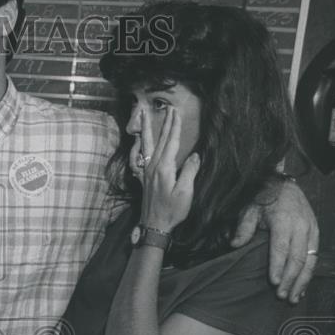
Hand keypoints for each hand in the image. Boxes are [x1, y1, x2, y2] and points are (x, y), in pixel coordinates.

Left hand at [139, 106, 200, 231]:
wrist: (154, 225)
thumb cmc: (171, 211)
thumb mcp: (185, 193)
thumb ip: (190, 172)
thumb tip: (195, 155)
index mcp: (164, 168)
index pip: (171, 142)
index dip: (174, 127)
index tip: (177, 113)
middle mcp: (153, 166)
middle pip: (159, 140)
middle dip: (164, 123)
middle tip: (168, 109)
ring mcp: (147, 171)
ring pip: (147, 145)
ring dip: (149, 129)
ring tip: (144, 116)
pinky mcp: (144, 177)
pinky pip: (141, 156)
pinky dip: (140, 145)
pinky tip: (139, 141)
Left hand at [230, 177, 318, 302]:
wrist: (283, 182)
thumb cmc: (263, 196)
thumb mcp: (249, 208)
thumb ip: (243, 227)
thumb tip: (234, 245)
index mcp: (283, 219)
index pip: (281, 248)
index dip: (278, 266)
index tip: (274, 282)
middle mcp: (301, 225)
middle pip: (298, 258)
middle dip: (290, 279)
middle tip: (281, 296)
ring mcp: (311, 229)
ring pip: (310, 260)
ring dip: (302, 281)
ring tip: (293, 297)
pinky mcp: (316, 232)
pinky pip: (315, 256)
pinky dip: (308, 273)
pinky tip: (301, 287)